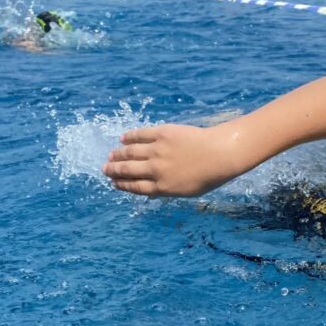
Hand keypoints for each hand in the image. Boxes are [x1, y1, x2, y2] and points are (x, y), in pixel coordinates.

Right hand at [102, 124, 240, 196]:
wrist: (221, 154)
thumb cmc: (209, 175)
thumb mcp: (187, 191)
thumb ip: (168, 189)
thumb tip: (151, 190)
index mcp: (162, 187)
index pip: (134, 187)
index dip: (121, 184)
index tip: (113, 182)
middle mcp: (155, 170)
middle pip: (127, 170)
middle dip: (113, 170)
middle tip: (105, 168)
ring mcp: (157, 151)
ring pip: (130, 153)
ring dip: (118, 154)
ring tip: (112, 155)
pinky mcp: (162, 134)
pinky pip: (140, 135)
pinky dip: (129, 137)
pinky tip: (123, 138)